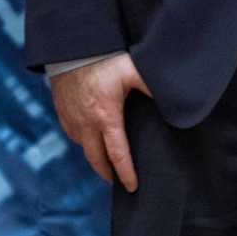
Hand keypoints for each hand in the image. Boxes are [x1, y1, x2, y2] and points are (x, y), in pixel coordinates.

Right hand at [48, 52, 150, 190]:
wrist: (71, 48)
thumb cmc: (105, 59)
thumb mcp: (134, 70)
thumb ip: (152, 86)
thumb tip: (173, 101)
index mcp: (106, 117)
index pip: (117, 154)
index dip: (125, 173)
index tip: (132, 187)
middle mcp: (86, 123)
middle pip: (96, 159)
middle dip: (108, 173)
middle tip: (118, 182)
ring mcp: (71, 119)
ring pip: (82, 147)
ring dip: (94, 158)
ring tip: (107, 163)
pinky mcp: (63, 112)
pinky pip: (72, 134)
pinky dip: (83, 143)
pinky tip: (91, 141)